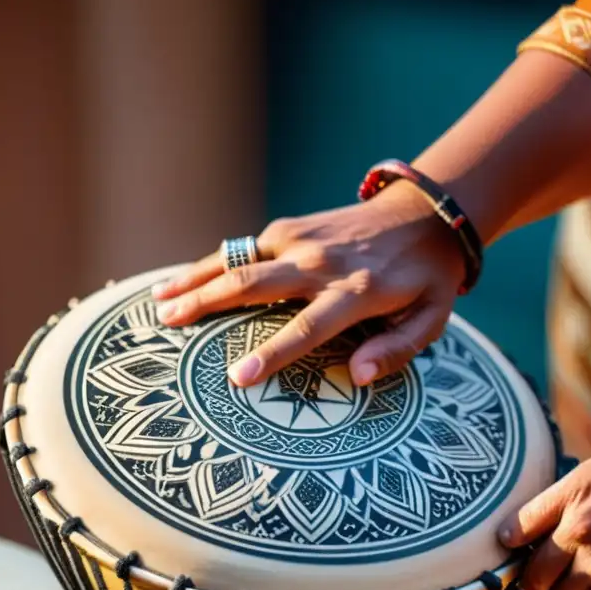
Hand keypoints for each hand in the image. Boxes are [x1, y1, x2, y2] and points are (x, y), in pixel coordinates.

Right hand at [151, 182, 466, 387]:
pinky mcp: (289, 227)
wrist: (424, 212)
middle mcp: (320, 262)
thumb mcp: (432, 318)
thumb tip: (355, 376)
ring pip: (237, 259)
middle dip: (207, 303)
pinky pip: (241, 249)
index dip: (273, 353)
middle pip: (254, 284)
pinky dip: (209, 265)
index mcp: (356, 292)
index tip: (238, 377)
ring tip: (158, 300)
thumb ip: (398, 350)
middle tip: (169, 323)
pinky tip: (182, 280)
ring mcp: (300, 238)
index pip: (307, 327)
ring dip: (195, 279)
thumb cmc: (426, 277)